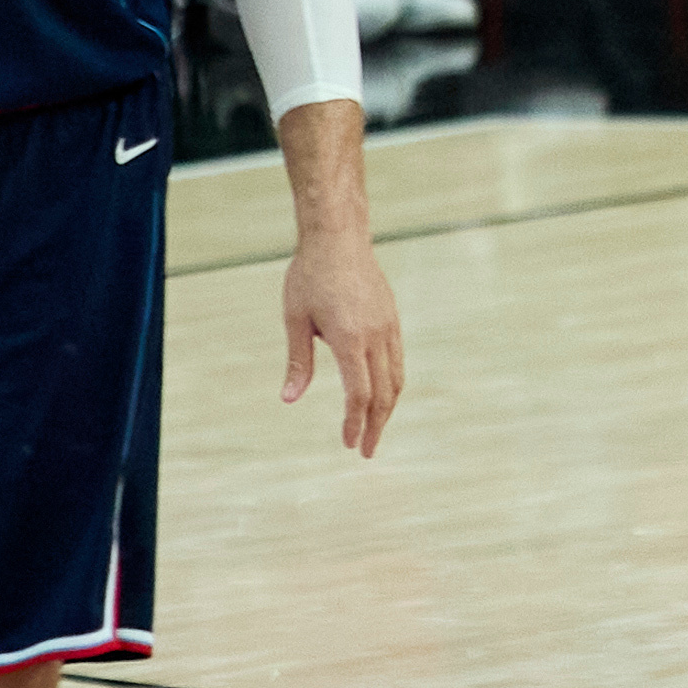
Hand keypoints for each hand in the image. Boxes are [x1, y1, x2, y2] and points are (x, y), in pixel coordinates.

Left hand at [280, 230, 403, 454]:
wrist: (338, 237)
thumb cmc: (310, 275)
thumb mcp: (295, 319)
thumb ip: (298, 361)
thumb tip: (289, 399)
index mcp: (350, 338)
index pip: (359, 393)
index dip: (355, 422)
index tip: (349, 443)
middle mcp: (375, 336)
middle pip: (384, 393)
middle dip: (376, 425)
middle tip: (366, 450)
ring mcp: (388, 327)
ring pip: (396, 379)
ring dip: (387, 408)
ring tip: (375, 428)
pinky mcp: (392, 319)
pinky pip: (397, 360)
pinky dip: (392, 384)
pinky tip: (381, 394)